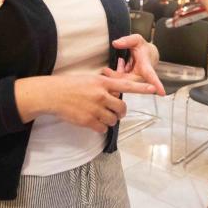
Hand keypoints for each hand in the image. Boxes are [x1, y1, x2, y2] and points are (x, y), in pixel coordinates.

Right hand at [26, 74, 157, 132]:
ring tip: (101, 116)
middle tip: (117, 112)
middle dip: (121, 112)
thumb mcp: (89, 79)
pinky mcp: (88, 120)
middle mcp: (101, 95)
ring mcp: (95, 108)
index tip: (154, 89)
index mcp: (102, 82)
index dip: (141, 88)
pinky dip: (101, 127)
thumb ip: (104, 85)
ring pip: (113, 119)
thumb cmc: (70, 85)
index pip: (126, 85)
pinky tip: (93, 122)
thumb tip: (115, 94)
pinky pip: (102, 128)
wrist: (53, 94)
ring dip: (110, 120)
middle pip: (122, 108)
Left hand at [110, 35, 164, 94]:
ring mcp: (136, 81)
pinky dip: (116, 75)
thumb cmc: (143, 48)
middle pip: (128, 82)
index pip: (151, 76)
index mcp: (146, 67)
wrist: (147, 55)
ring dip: (115, 75)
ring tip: (110, 67)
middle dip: (116, 76)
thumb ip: (127, 40)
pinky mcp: (130, 83)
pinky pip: (120, 82)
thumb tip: (115, 43)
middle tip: (105, 70)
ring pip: (122, 83)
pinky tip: (117, 67)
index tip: (161, 92)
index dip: (156, 83)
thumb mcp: (137, 40)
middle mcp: (142, 76)